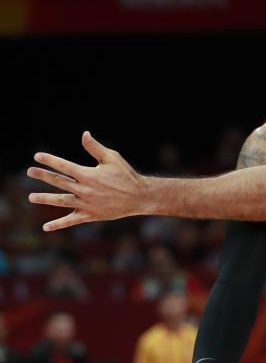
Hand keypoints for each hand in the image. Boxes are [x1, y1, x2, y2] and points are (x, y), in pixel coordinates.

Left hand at [27, 131, 149, 230]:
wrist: (139, 197)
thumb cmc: (126, 175)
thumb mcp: (112, 158)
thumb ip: (95, 147)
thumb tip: (84, 134)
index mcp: (89, 175)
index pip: (64, 166)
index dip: (50, 160)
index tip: (37, 156)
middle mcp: (85, 190)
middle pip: (59, 182)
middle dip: (43, 176)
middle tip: (30, 171)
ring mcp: (86, 204)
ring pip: (61, 201)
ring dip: (44, 199)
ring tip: (31, 197)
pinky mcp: (90, 215)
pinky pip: (71, 220)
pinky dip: (58, 224)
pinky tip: (46, 227)